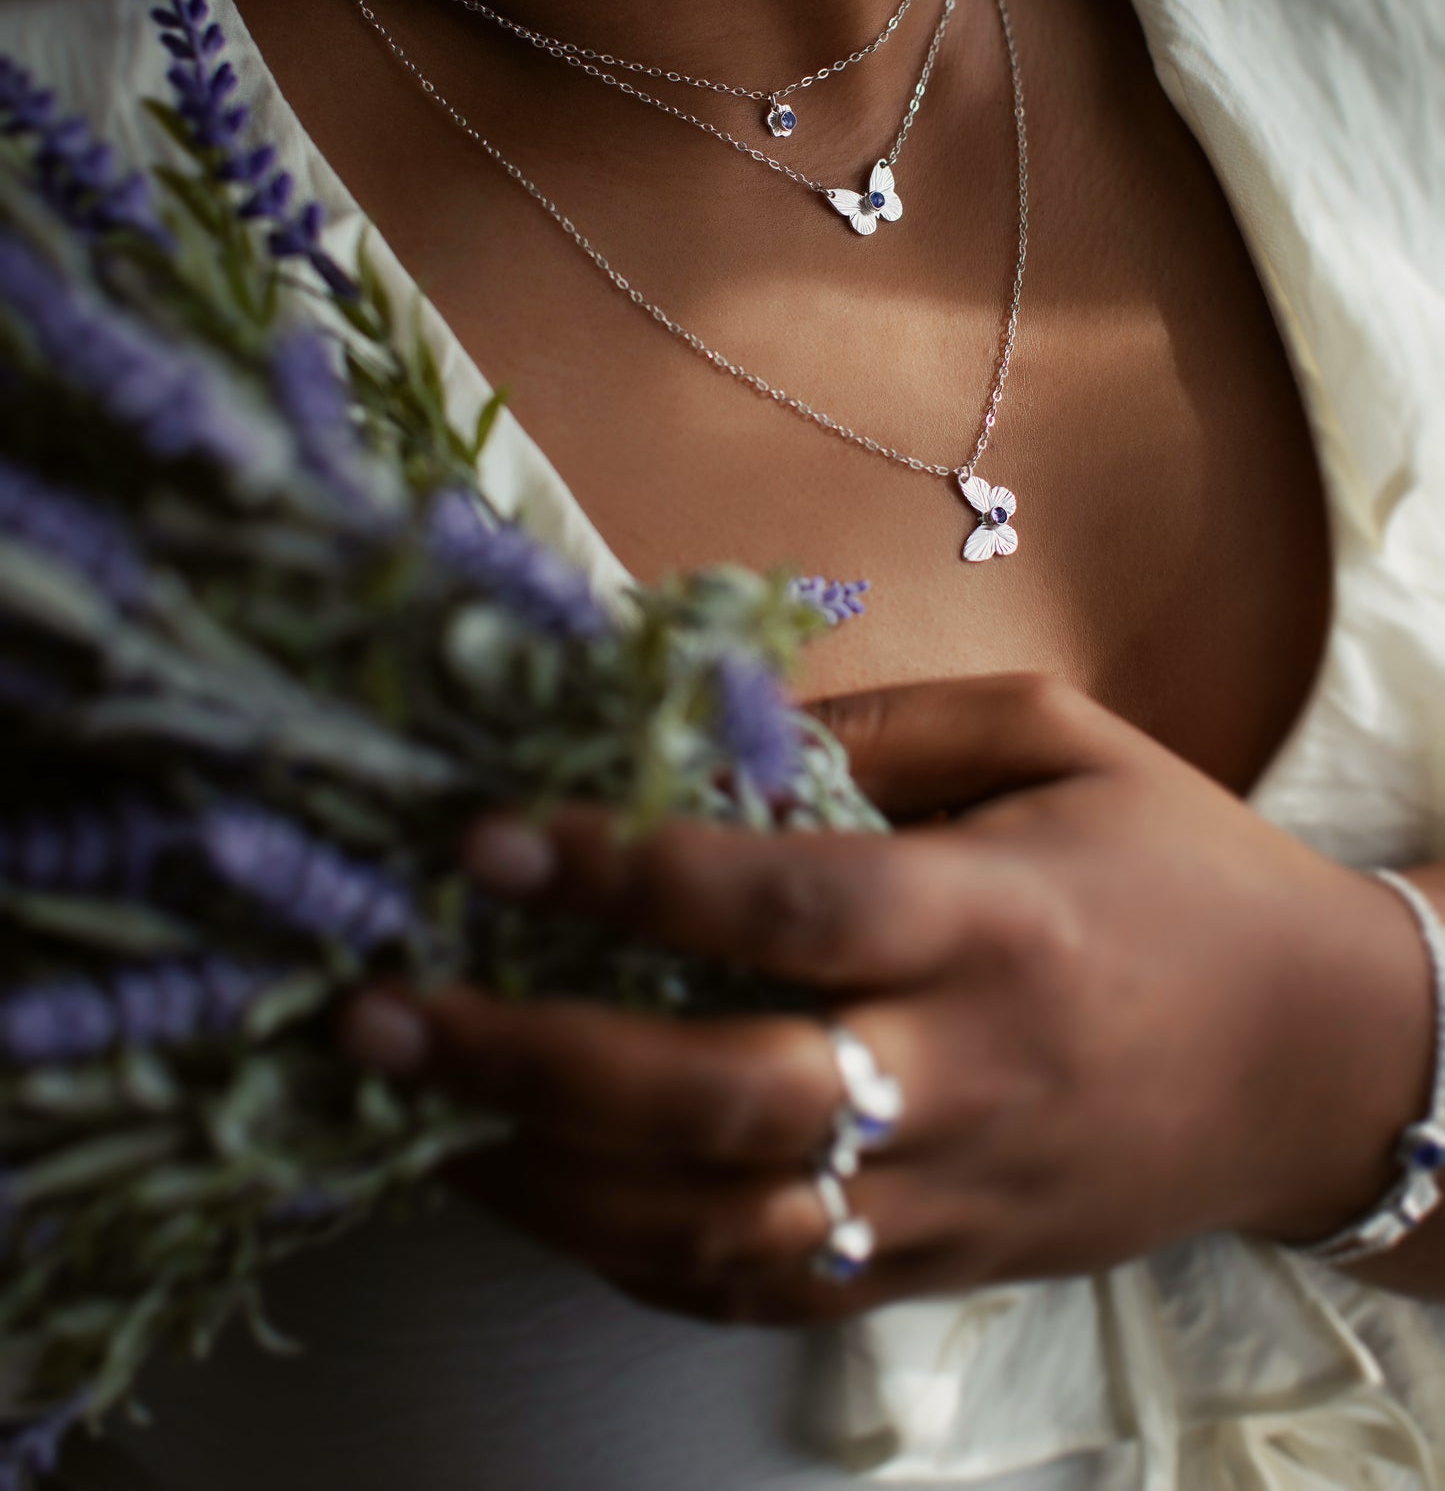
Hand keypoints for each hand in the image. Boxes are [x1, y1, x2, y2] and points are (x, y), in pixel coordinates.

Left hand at [341, 674, 1431, 1325]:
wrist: (1325, 1061)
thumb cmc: (1182, 868)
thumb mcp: (1060, 738)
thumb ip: (886, 723)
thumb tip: (700, 720)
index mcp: (998, 917)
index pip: (788, 902)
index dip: (627, 868)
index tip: (490, 835)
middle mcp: (967, 1070)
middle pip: (720, 1094)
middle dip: (527, 1056)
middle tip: (383, 1005)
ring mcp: (954, 1194)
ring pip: (717, 1222)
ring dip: (543, 1177)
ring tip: (414, 1106)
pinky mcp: (945, 1269)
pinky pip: (767, 1288)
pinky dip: (633, 1252)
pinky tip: (541, 1190)